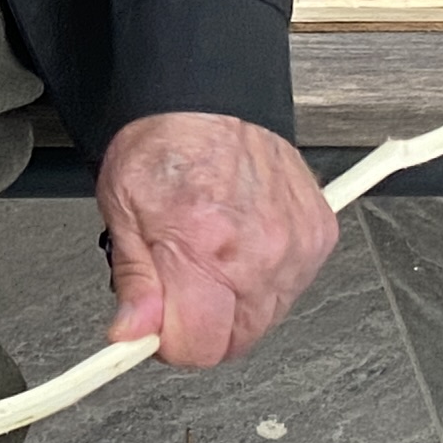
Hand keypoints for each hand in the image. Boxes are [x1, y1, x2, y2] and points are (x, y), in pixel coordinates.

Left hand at [96, 110, 337, 368]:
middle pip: (234, 343)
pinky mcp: (319, 235)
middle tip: (182, 284)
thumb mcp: (123, 210)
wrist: (211, 94)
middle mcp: (259, 254)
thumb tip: (132, 336)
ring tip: (213, 255)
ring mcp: (296, 246)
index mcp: (204, 250)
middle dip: (202, 324)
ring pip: (265, 319)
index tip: (156, 319)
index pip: (196, 348)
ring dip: (236, 302)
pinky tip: (242, 242)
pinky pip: (293, 286)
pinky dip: (267, 276)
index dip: (168, 340)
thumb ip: (134, 283)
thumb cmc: (166, 143)